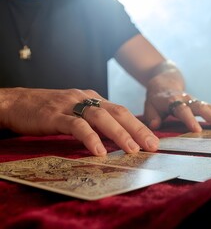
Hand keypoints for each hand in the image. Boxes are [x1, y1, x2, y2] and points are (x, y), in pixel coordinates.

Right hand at [0, 88, 158, 155]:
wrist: (16, 102)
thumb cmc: (48, 110)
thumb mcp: (76, 112)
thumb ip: (95, 121)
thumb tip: (117, 138)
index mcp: (94, 99)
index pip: (122, 111)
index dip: (139, 125)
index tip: (153, 140)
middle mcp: (86, 99)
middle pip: (118, 112)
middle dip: (138, 129)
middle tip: (152, 145)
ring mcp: (71, 105)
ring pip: (101, 117)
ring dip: (119, 134)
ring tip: (132, 149)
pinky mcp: (55, 115)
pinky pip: (76, 126)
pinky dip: (90, 138)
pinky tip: (100, 151)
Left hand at [143, 89, 210, 131]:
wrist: (165, 82)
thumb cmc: (156, 98)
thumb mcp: (149, 106)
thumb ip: (152, 116)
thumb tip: (155, 125)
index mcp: (172, 101)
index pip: (182, 110)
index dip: (190, 119)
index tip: (197, 130)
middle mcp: (186, 99)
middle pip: (201, 107)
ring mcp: (194, 100)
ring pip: (209, 107)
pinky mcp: (200, 103)